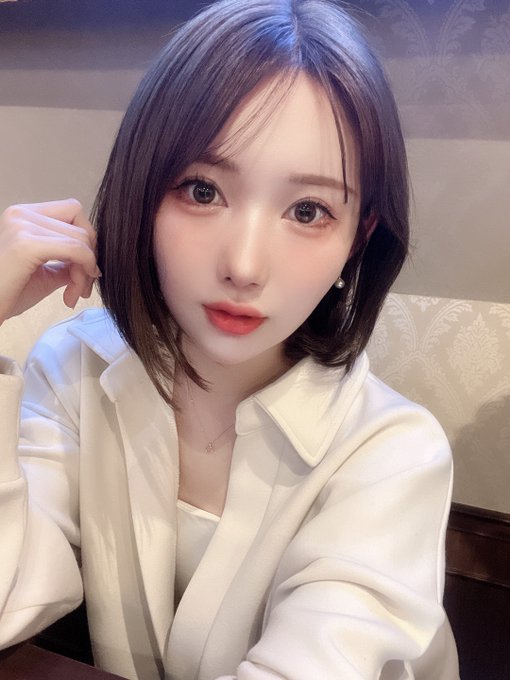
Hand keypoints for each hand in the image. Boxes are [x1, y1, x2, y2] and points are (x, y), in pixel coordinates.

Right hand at [0, 199, 99, 324]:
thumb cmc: (7, 296)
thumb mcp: (44, 274)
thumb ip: (68, 263)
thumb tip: (93, 263)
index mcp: (23, 215)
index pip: (73, 211)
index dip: (86, 240)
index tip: (85, 270)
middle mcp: (21, 214)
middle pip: (81, 224)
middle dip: (91, 258)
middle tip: (82, 288)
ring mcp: (22, 225)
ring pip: (82, 238)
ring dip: (86, 271)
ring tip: (73, 294)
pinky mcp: (26, 244)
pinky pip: (75, 249)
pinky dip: (84, 269)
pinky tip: (74, 291)